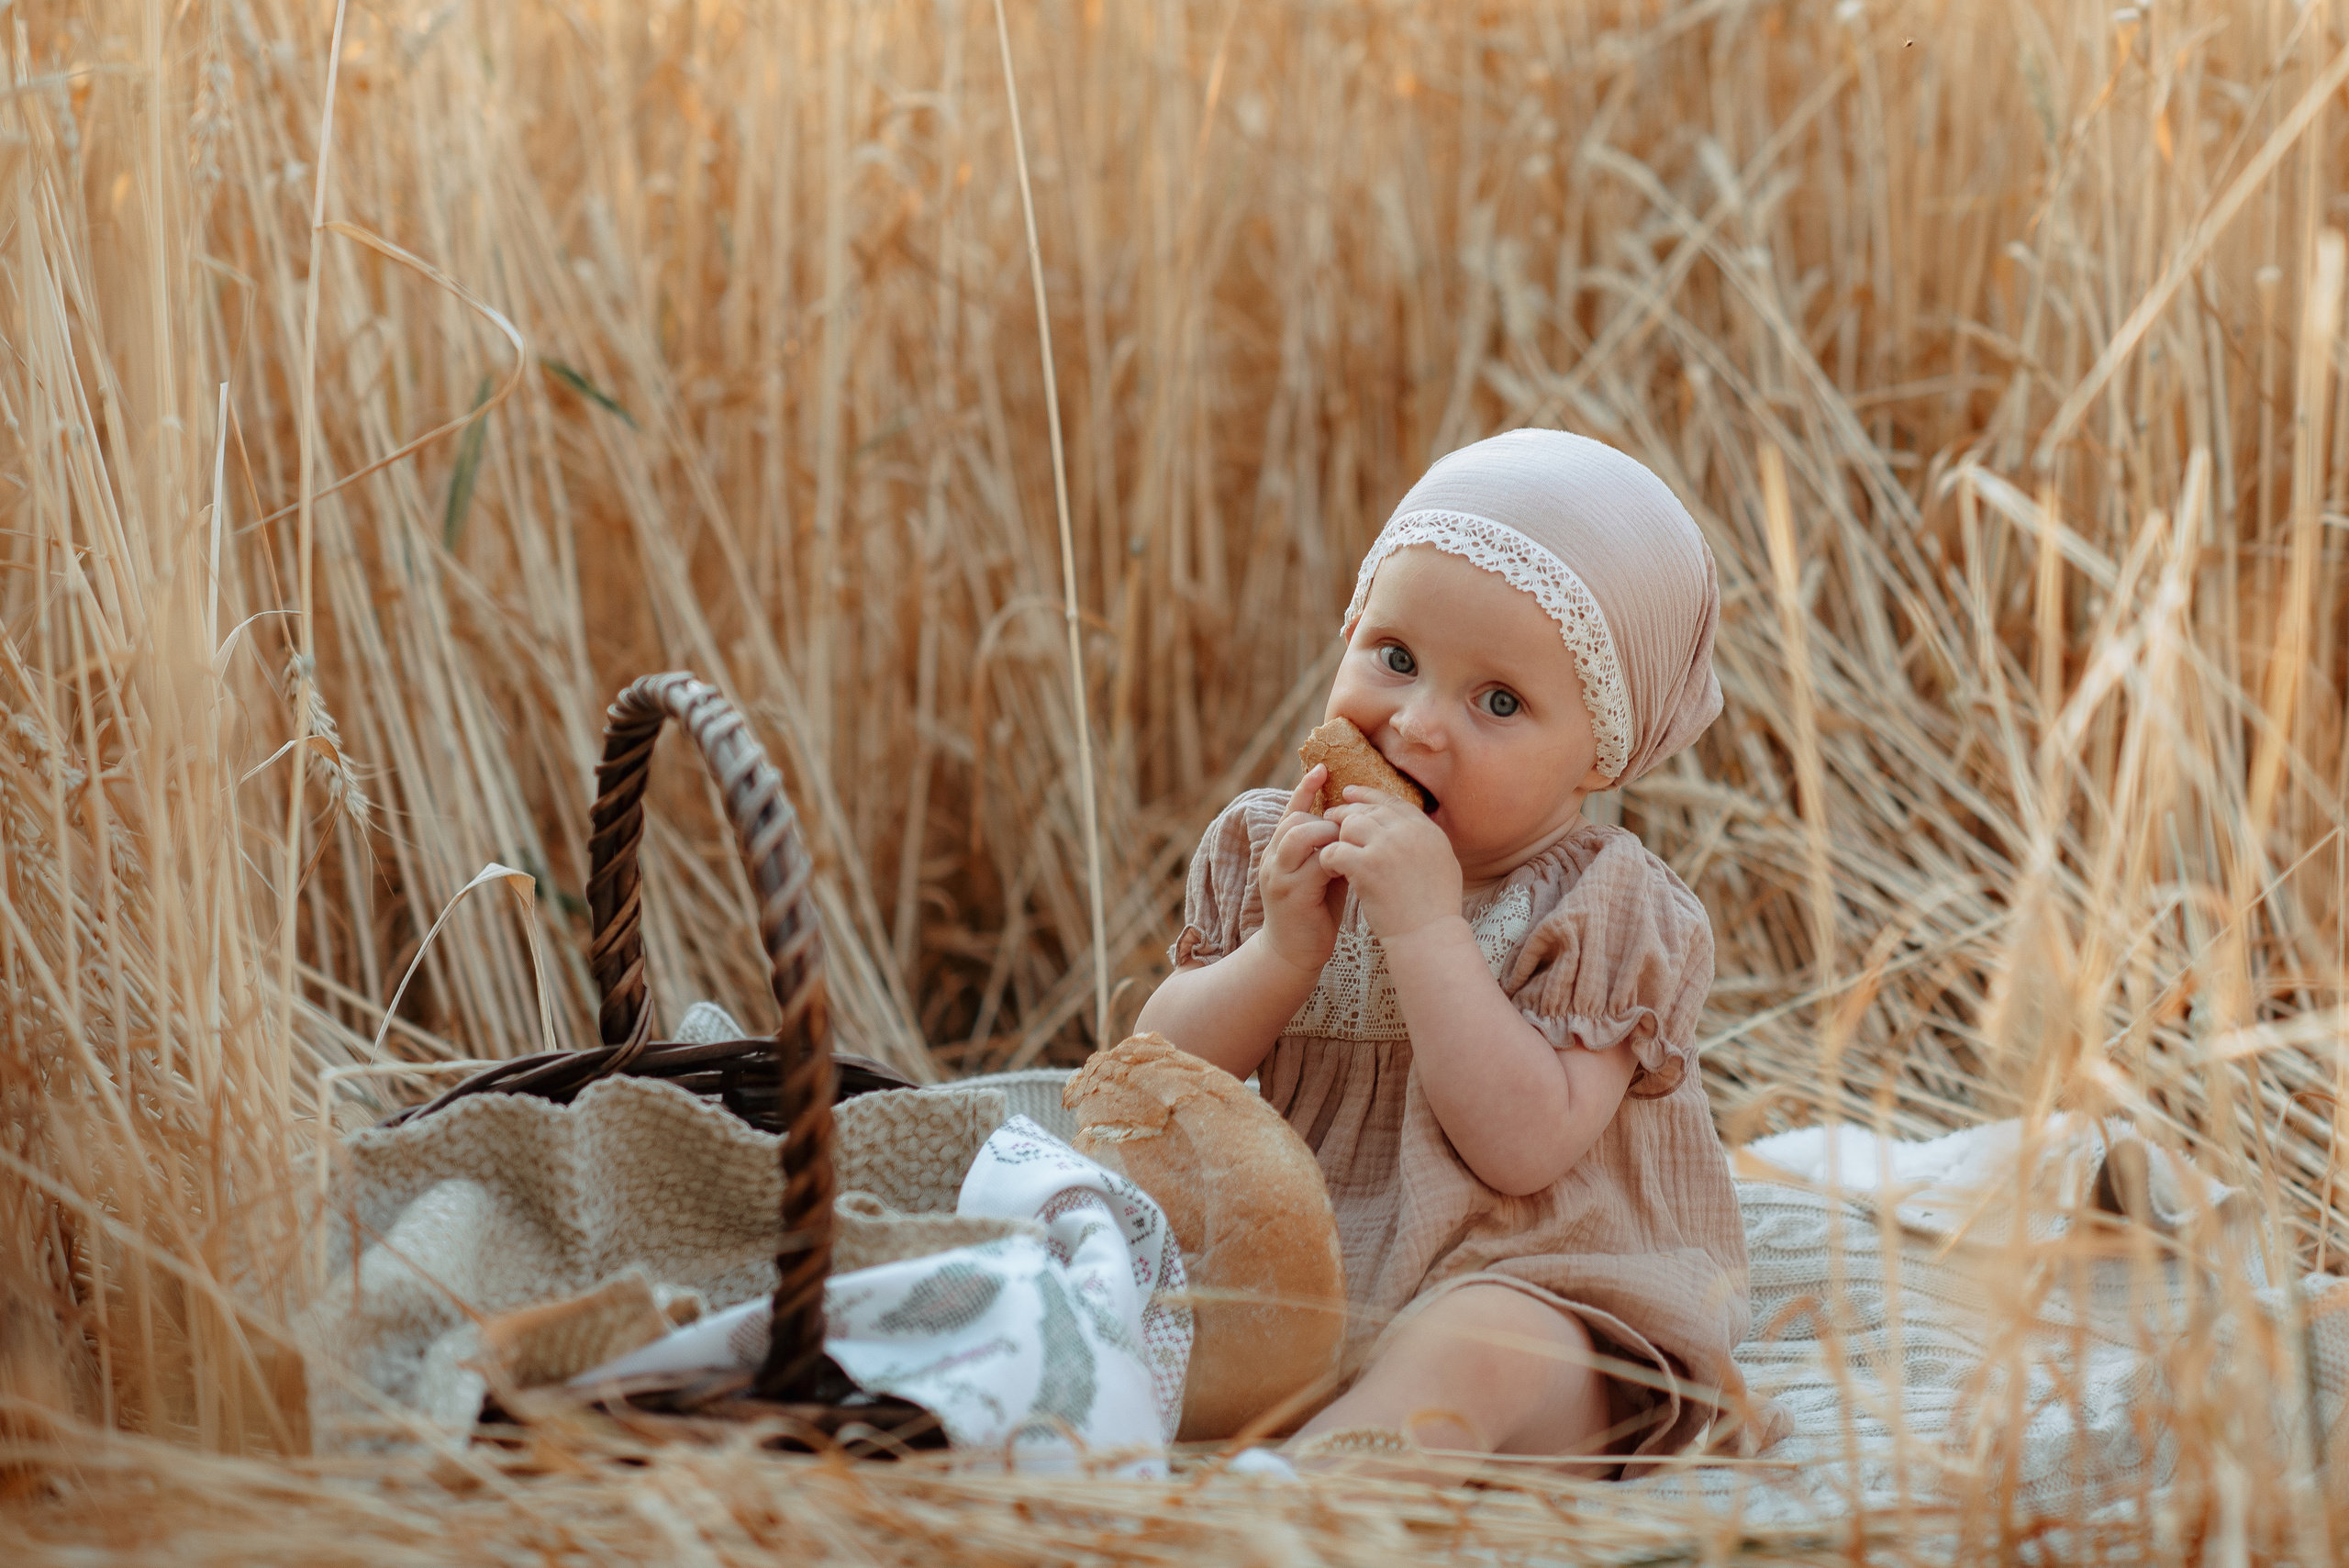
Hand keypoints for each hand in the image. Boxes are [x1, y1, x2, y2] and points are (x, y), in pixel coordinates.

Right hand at [1255, 768, 1345, 974]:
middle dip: (1327, 819)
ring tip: (1349, 849)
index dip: (1306, 788)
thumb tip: (1362, 822)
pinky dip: (1335, 861)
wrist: (1294, 953)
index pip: (1291, 809)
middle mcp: (1273, 858)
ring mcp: (1278, 876)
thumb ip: (1332, 848)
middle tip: (1352, 832)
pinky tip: (1351, 868)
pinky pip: (1313, 865)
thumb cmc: (1314, 910)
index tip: (1324, 768)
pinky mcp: (1289, 895)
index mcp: (1280, 849)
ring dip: (1329, 836)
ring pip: (1300, 835)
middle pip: (1296, 818)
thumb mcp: (1322, 872)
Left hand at [1320, 786, 1461, 937]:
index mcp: (1428, 831)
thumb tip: (1412, 827)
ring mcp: (1387, 847)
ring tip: (1332, 849)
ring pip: (1349, 825)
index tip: (1350, 793)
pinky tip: (1329, 868)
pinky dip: (1329, 858)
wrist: (1429, 936)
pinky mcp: (1367, 866)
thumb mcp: (1443, 864)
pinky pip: (1335, 850)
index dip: (1369, 796)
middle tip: (1329, 818)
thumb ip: (1426, 841)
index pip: (1393, 803)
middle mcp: (1409, 832)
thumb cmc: (1436, 909)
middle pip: (1368, 810)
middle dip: (1346, 813)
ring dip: (1337, 836)